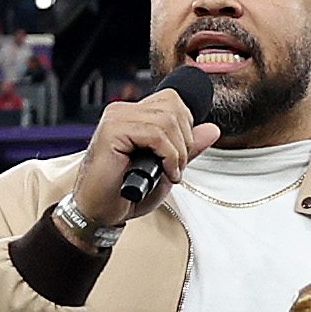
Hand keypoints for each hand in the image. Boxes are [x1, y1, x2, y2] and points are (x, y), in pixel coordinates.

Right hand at [71, 79, 218, 217]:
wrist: (99, 212)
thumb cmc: (124, 193)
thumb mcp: (166, 168)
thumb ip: (188, 147)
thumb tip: (212, 129)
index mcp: (133, 115)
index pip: (172, 100)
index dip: (186, 126)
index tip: (181, 154)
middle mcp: (123, 112)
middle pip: (173, 106)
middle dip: (185, 139)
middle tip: (176, 166)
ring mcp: (116, 119)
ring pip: (167, 120)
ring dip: (178, 151)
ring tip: (170, 172)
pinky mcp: (112, 131)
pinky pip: (156, 134)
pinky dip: (169, 156)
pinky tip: (164, 172)